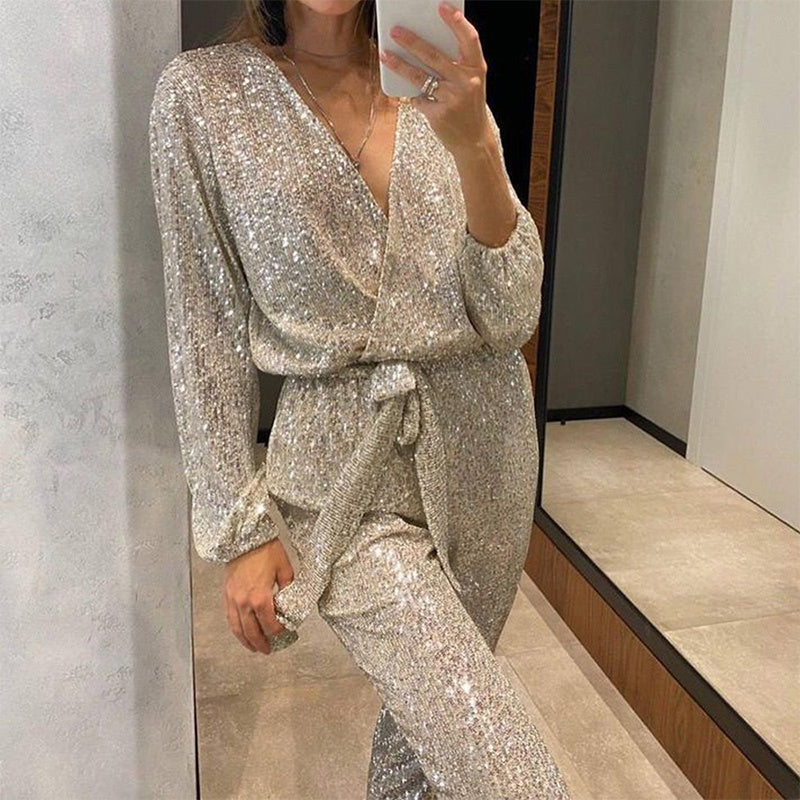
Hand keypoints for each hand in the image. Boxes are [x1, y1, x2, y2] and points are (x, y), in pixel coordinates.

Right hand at [222, 538, 293, 654]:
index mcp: (260, 597)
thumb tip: (291, 601)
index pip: (270, 625)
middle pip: (252, 631)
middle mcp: (244, 602)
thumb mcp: (285, 568)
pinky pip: (230, 618)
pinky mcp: (227, 594)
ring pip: (238, 628)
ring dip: (246, 641)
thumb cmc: (265, 550)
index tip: (285, 634)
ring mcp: (233, 599)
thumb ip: (289, 587)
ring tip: (254, 648)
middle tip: (268, 650)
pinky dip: (236, 629)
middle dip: (261, 643)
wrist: (244, 538)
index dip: (278, 632)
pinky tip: (241, 632)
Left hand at [378, 1, 492, 155]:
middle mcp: (466, 82)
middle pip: (435, 56)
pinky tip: (409, 94)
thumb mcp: (470, 82)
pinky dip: (413, 96)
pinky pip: (418, 99)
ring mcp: (452, 99)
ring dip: (400, 65)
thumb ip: (456, 64)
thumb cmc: (469, 106)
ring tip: (385, 55)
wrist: (473, 140)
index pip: (469, 39)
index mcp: (476, 69)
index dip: (456, 22)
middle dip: (412, 42)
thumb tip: (425, 44)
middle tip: (395, 30)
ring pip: (420, 77)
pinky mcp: (439, 114)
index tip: (441, 7)